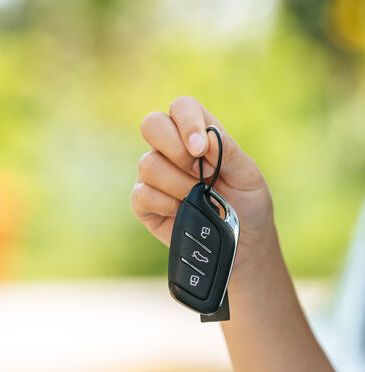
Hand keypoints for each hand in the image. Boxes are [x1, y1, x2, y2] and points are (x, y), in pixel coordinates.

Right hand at [132, 96, 275, 288]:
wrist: (244, 245)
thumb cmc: (248, 205)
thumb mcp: (248, 176)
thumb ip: (227, 153)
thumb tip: (203, 140)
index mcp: (197, 135)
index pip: (181, 107)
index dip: (187, 122)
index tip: (201, 150)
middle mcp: (170, 151)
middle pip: (151, 125)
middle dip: (175, 149)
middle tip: (199, 173)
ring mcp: (155, 177)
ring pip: (148, 164)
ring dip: (178, 184)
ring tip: (198, 199)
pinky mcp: (145, 204)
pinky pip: (142, 195)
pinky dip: (165, 204)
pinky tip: (182, 212)